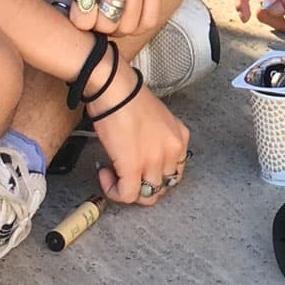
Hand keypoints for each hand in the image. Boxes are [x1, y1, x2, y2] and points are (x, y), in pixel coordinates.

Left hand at [65, 0, 166, 46]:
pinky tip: (130, 16)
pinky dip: (137, 26)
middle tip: (99, 17)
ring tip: (114, 17)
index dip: (81, 23)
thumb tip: (71, 30)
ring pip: (128, 27)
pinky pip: (149, 20)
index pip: (83, 20)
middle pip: (107, 25)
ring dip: (119, 28)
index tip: (83, 16)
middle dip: (101, 28)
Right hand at [91, 72, 190, 206]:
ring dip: (128, 189)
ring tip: (113, 173)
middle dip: (143, 186)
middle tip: (125, 175)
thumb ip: (157, 139)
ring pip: (148, 196)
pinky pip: (127, 195)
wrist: (114, 88)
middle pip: (163, 187)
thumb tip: (141, 156)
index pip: (175, 172)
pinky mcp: (133, 167)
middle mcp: (172, 150)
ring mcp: (155, 160)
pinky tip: (104, 174)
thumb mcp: (157, 119)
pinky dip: (114, 191)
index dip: (155, 175)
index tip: (139, 169)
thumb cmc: (128, 97)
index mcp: (180, 138)